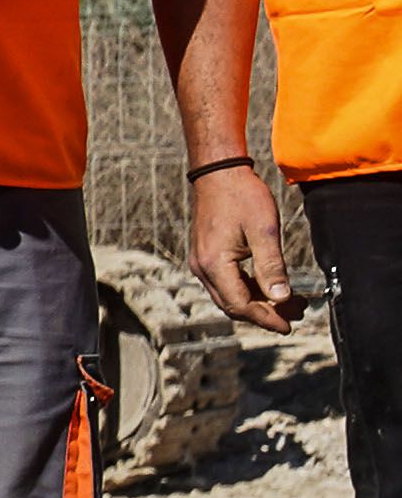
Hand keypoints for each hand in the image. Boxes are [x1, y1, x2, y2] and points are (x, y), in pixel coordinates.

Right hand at [193, 162, 296, 331]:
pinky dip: (248, 289)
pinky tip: (268, 286)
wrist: (218, 173)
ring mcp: (202, 261)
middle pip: (233, 305)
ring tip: (288, 302)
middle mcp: (202, 267)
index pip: (240, 304)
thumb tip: (281, 298)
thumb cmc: (242, 197)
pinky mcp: (206, 255)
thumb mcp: (264, 231)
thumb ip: (272, 266)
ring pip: (229, 295)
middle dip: (264, 314)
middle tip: (295, 315)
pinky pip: (226, 282)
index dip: (266, 318)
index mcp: (215, 264)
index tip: (289, 324)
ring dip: (257, 302)